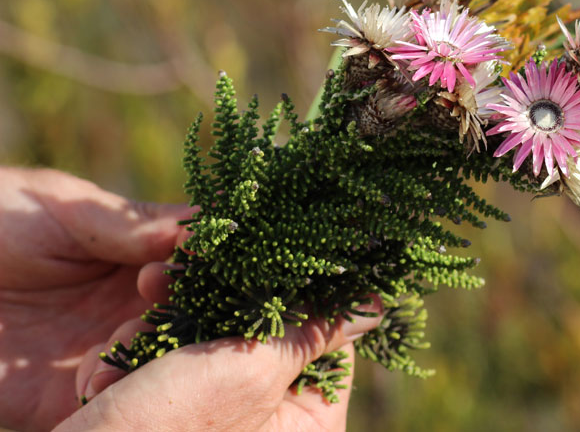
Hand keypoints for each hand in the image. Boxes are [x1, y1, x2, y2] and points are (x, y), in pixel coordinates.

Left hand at [0, 167, 190, 430]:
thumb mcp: (59, 208)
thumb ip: (128, 222)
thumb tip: (202, 227)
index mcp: (139, 253)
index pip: (196, 262)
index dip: (199, 264)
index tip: (170, 263)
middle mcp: (131, 304)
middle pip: (191, 317)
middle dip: (182, 312)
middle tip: (147, 296)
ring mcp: (104, 349)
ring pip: (162, 365)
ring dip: (153, 357)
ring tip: (121, 339)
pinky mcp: (69, 396)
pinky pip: (115, 404)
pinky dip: (116, 395)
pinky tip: (94, 374)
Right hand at [58, 288, 382, 430]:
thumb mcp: (249, 371)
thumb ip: (312, 333)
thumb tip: (374, 304)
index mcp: (309, 427)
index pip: (330, 346)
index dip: (303, 298)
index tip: (277, 257)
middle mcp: (273, 427)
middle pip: (269, 341)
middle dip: (219, 311)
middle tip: (175, 283)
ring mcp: (224, 425)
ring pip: (213, 349)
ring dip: (168, 333)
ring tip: (133, 336)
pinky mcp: (180, 420)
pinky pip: (175, 370)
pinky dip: (144, 361)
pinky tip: (112, 368)